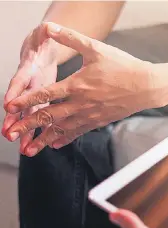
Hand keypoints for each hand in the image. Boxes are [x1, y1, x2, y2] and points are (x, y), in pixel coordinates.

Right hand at [2, 23, 57, 153]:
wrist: (42, 51)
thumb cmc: (42, 44)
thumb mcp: (44, 36)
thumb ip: (45, 34)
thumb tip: (47, 28)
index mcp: (29, 70)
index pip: (19, 81)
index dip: (14, 92)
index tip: (8, 105)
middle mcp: (28, 85)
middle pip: (20, 104)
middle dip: (15, 120)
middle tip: (9, 135)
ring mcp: (34, 94)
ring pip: (29, 115)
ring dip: (26, 131)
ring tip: (25, 149)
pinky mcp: (42, 101)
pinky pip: (41, 117)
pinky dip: (41, 130)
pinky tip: (40, 143)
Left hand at [4, 22, 157, 156]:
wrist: (146, 86)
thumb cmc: (123, 67)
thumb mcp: (96, 49)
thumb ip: (71, 39)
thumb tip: (50, 28)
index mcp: (77, 84)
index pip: (45, 95)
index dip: (25, 101)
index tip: (10, 109)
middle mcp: (81, 103)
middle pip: (49, 116)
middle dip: (28, 126)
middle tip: (11, 135)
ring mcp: (91, 115)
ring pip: (62, 129)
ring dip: (44, 139)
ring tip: (29, 150)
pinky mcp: (100, 121)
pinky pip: (79, 132)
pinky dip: (65, 139)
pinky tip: (56, 144)